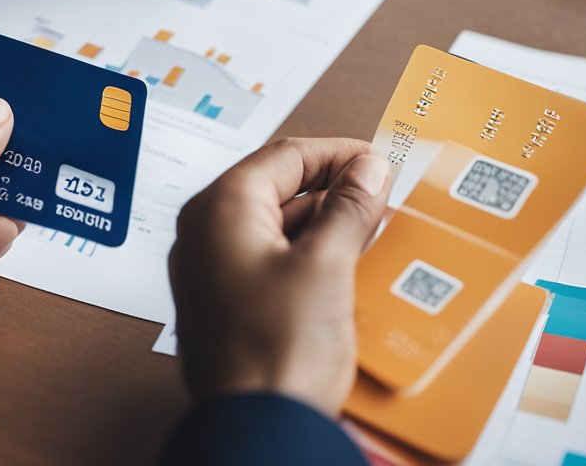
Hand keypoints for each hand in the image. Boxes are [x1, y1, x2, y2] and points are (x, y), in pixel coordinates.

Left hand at [169, 138, 389, 415]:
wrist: (255, 431)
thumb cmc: (273, 355)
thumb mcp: (327, 266)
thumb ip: (349, 208)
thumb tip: (368, 169)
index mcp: (220, 209)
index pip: (285, 156)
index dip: (338, 153)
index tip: (377, 160)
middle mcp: (205, 234)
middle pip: (276, 188)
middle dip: (332, 190)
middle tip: (380, 195)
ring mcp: (211, 271)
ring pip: (274, 226)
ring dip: (323, 225)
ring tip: (371, 230)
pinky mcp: (225, 304)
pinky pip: (269, 261)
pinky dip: (307, 256)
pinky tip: (344, 268)